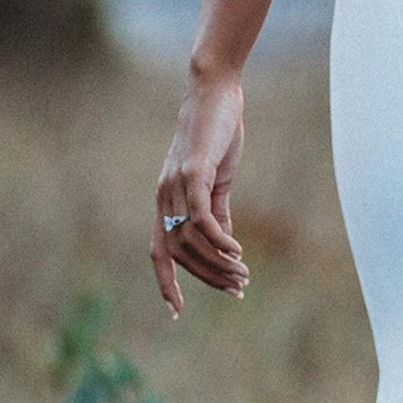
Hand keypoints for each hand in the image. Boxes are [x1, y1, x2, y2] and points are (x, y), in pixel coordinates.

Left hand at [152, 69, 247, 314]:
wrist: (213, 90)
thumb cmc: (216, 132)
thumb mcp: (217, 178)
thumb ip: (217, 209)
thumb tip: (224, 243)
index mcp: (166, 201)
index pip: (158, 252)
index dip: (166, 283)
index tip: (177, 312)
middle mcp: (163, 197)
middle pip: (176, 253)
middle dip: (206, 278)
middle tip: (237, 289)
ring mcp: (174, 185)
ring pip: (189, 240)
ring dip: (217, 262)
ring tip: (244, 273)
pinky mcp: (192, 172)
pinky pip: (201, 217)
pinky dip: (218, 239)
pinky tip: (237, 250)